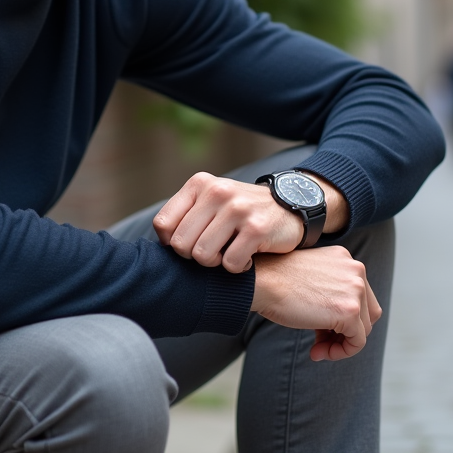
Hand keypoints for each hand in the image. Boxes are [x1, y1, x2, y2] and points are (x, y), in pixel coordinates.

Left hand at [153, 172, 301, 272]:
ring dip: (216, 264)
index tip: (192, 243)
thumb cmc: (241, 212)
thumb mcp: (211, 203)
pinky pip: (231, 264)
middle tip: (214, 251)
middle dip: (195, 257)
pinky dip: (238, 268)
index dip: (173, 243)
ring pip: (203, 256)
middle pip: (181, 245)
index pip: (163, 225)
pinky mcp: (257, 228)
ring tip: (229, 253)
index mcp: (200, 184)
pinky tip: (248, 257)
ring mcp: (238, 209)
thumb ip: (185, 217)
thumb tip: (162, 246)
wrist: (290, 207)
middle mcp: (218, 191)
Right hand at [250, 247, 380, 360]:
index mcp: (346, 259)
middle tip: (321, 341)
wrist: (261, 281)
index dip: (345, 317)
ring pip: (363, 329)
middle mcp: (356, 270)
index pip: (360, 296)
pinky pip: (357, 342)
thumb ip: (331, 290)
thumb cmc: (275, 280)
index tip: (321, 328)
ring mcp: (355, 290)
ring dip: (341, 344)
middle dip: (346, 332)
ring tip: (317, 350)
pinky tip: (317, 353)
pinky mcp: (349, 311)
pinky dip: (341, 352)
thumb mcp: (311, 277)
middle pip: (368, 313)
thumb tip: (340, 322)